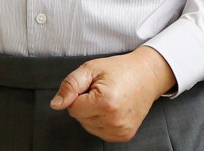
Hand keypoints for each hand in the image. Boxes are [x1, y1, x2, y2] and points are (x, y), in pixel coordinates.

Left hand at [50, 46, 175, 141]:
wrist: (147, 75)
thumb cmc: (120, 70)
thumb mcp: (91, 69)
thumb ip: (70, 85)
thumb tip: (56, 104)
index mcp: (105, 102)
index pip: (73, 108)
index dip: (79, 94)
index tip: (94, 85)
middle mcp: (114, 120)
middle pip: (80, 118)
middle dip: (86, 104)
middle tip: (102, 90)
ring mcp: (120, 130)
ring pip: (88, 126)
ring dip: (93, 113)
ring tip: (109, 98)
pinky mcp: (124, 135)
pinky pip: (100, 132)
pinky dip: (102, 121)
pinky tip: (113, 109)